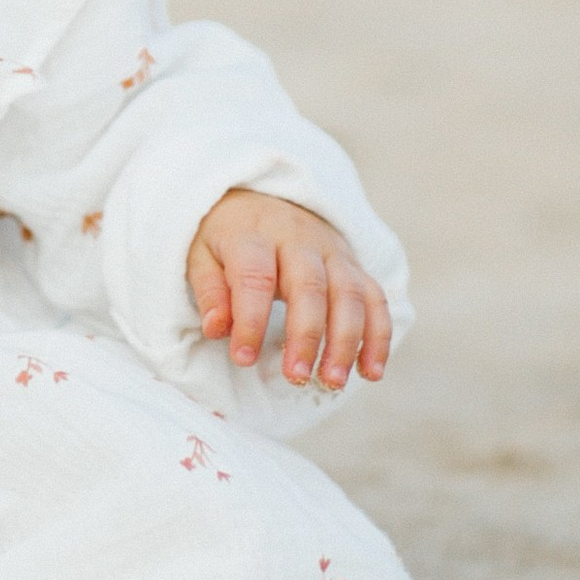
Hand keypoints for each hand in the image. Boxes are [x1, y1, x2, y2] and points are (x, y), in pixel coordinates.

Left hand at [185, 189, 391, 393]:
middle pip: (310, 286)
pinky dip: (378, 336)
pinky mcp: (353, 265)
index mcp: (253, 235)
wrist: (260, 197)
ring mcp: (332, 251)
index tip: (243, 358)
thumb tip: (217, 330)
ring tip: (332, 382)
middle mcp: (298, 240)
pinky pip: (374, 298)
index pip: (255, 278)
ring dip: (346, 342)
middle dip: (306, 336)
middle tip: (296, 378)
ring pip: (349, 294)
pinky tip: (370, 372)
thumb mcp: (202, 254)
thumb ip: (210, 291)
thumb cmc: (227, 237)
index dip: (250, 321)